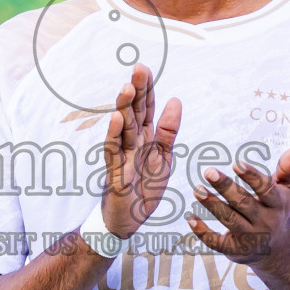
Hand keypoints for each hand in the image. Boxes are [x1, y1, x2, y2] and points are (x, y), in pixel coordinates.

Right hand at [100, 64, 180, 238]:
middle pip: (134, 113)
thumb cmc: (143, 188)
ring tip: (127, 88)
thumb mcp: (163, 157)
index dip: (147, 90)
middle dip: (136, 91)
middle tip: (139, 69)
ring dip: (124, 108)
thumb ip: (168, 130)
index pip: (146, 109)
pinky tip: (117, 119)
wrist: (128, 220)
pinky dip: (115, 135)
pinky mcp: (115, 173)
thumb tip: (175, 100)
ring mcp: (122, 156)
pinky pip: (114, 152)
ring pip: (123, 128)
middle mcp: (132, 143)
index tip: (145, 69)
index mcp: (146, 138)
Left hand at [185, 144, 289, 274]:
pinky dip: (202, 232)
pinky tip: (189, 217)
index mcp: (277, 204)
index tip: (236, 164)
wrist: (278, 251)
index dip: (252, 177)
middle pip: (244, 204)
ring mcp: (250, 238)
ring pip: (229, 221)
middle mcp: (265, 222)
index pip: (266, 190)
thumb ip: (289, 167)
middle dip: (225, 188)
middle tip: (208, 171)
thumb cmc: (278, 210)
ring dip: (212, 205)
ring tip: (197, 190)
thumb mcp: (287, 189)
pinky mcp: (235, 251)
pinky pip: (216, 242)